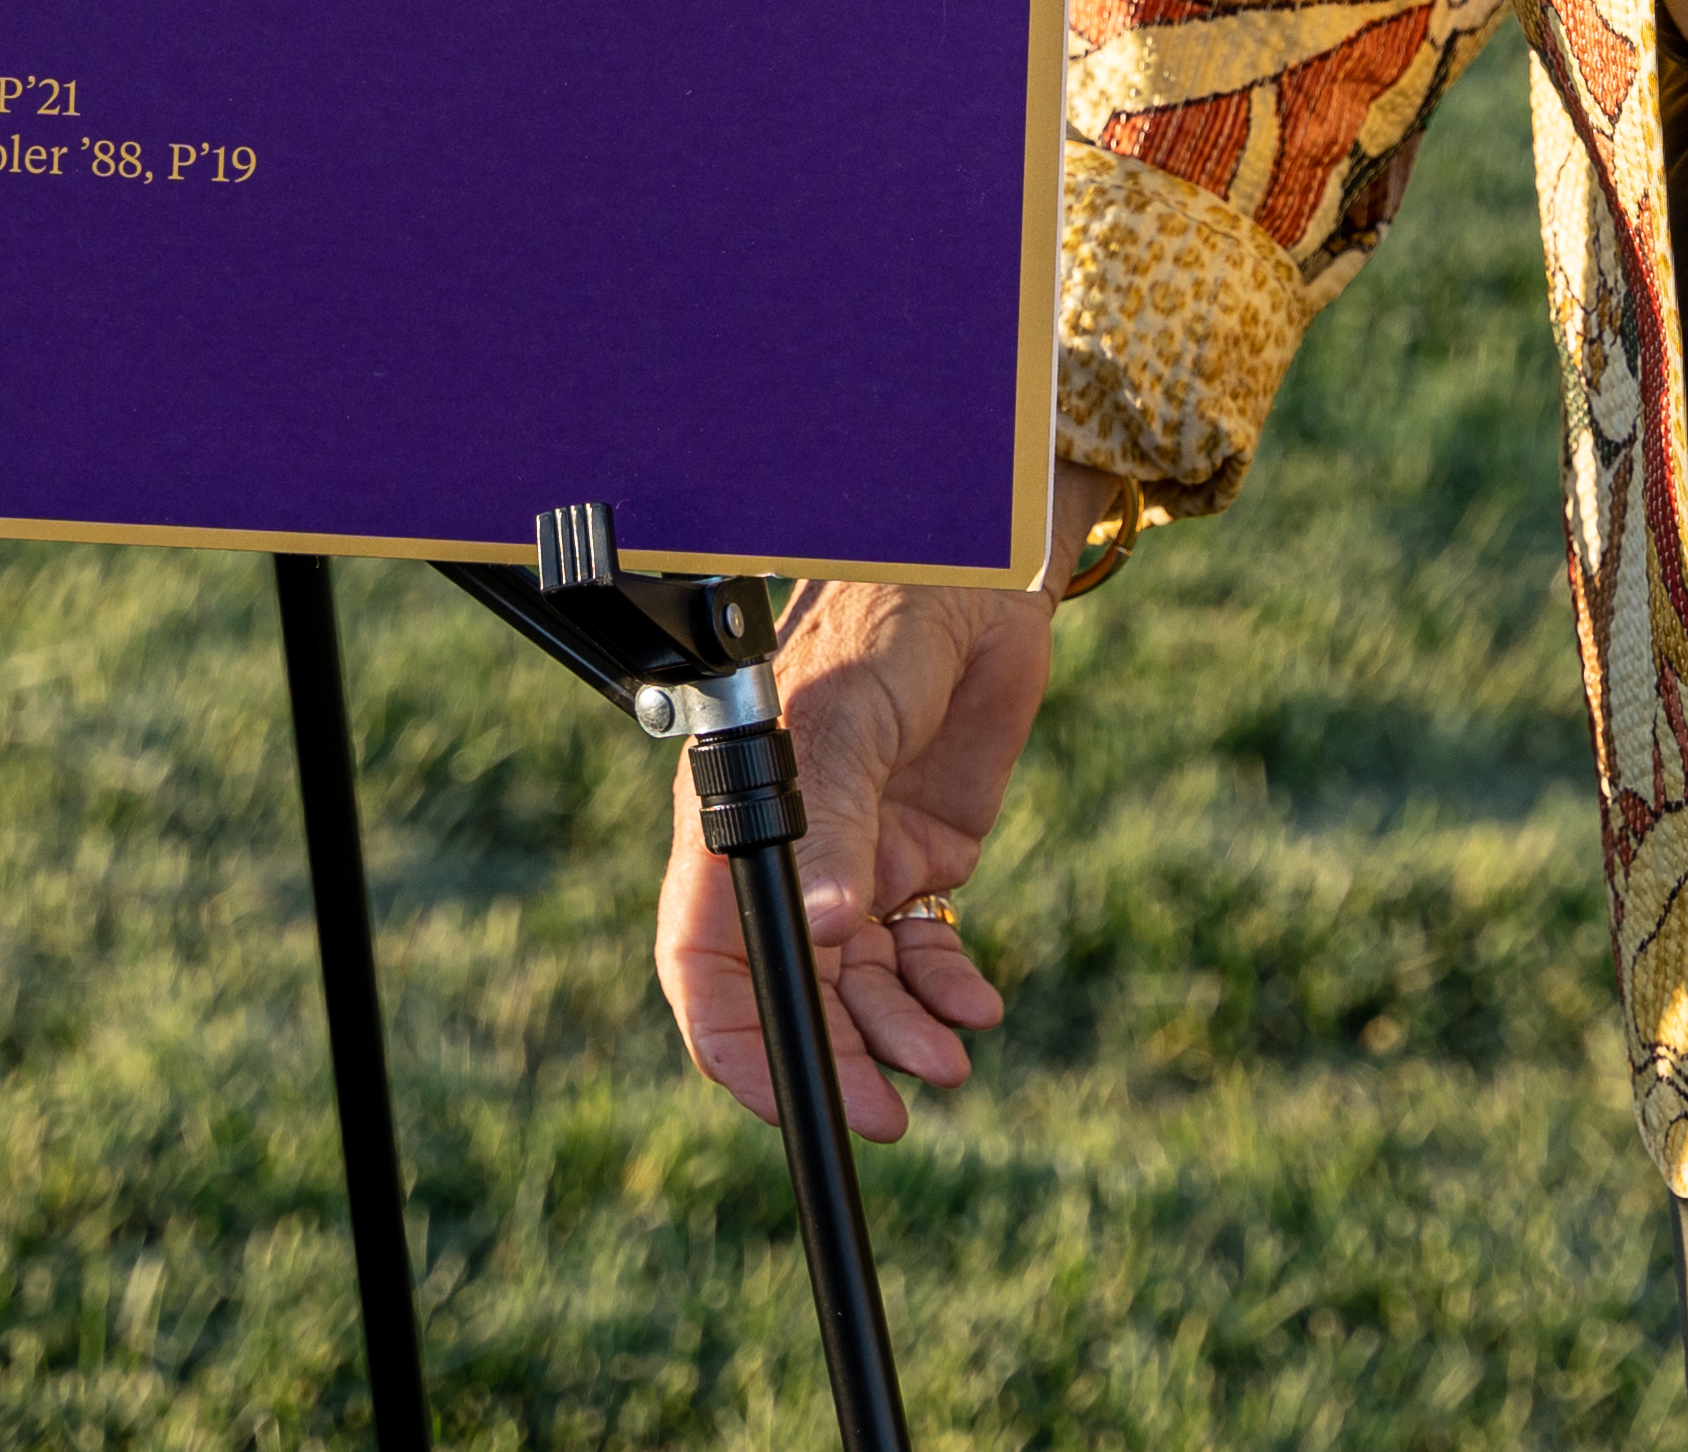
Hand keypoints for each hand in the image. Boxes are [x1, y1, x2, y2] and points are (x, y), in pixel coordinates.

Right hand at [651, 459, 1109, 1138]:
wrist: (982, 575)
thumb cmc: (888, 612)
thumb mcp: (852, 714)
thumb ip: (834, 821)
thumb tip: (818, 929)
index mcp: (735, 824)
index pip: (705, 960)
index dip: (734, 1040)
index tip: (790, 1100)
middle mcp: (787, 858)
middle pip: (789, 994)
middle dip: (834, 1059)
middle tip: (890, 1112)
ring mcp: (851, 865)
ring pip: (858, 988)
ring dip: (899, 1035)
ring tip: (951, 1058)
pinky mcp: (916, 861)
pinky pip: (921, 955)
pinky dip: (946, 992)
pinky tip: (977, 1006)